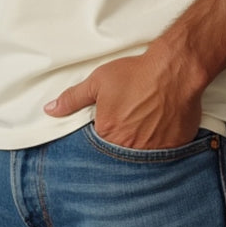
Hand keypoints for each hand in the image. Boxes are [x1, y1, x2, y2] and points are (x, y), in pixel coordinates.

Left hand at [44, 52, 202, 150]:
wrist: (173, 71)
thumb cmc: (136, 75)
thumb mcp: (97, 82)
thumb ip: (72, 99)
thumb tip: (51, 110)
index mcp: (108, 133)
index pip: (98, 146)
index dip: (102, 135)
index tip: (109, 126)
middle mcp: (130, 147)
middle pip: (120, 152)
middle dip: (121, 141)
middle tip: (130, 122)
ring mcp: (154, 150)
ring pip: (142, 155)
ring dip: (140, 145)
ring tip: (144, 125)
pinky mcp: (175, 148)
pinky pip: (164, 155)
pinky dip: (161, 146)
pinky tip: (160, 130)